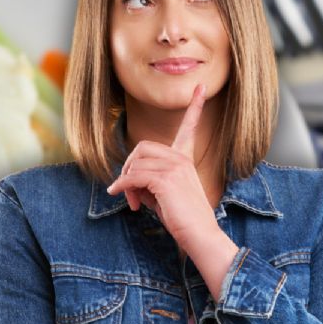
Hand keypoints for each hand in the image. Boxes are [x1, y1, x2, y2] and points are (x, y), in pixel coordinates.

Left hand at [106, 83, 215, 245]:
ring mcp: (175, 168)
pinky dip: (122, 187)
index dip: (195, 107)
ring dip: (126, 184)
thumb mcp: (163, 195)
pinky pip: (133, 177)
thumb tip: (128, 180)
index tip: (201, 87)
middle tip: (129, 191)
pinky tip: (121, 196)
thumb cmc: (182, 218)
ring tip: (133, 202)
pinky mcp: (165, 180)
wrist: (200, 235)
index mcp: (185, 159)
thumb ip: (149, 180)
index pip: (189, 128)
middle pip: (142, 148)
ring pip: (136, 164)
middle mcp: (181, 159)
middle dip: (129, 168)